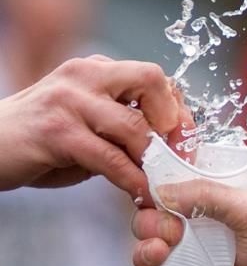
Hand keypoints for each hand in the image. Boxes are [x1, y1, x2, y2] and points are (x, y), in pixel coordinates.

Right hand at [0, 56, 181, 195]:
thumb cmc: (42, 142)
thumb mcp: (90, 125)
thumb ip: (126, 128)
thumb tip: (174, 149)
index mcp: (97, 70)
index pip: (156, 79)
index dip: (179, 113)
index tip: (185, 147)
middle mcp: (85, 75)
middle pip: (152, 82)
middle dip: (174, 126)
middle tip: (178, 162)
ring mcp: (69, 99)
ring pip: (135, 126)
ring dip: (156, 163)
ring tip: (164, 187)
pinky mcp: (57, 131)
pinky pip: (111, 159)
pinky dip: (133, 181)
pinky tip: (141, 195)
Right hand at [129, 180, 246, 265]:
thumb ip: (210, 197)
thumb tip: (164, 191)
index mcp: (218, 211)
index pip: (174, 195)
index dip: (158, 193)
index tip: (153, 194)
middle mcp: (202, 237)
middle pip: (153, 224)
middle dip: (150, 224)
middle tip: (170, 232)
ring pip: (148, 256)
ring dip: (142, 251)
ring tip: (158, 254)